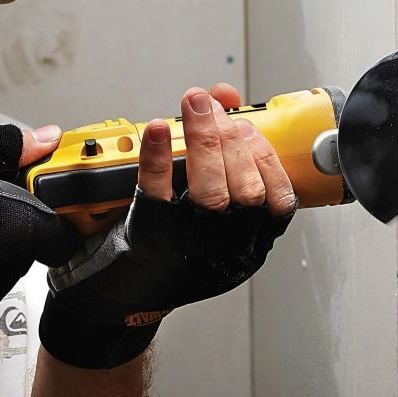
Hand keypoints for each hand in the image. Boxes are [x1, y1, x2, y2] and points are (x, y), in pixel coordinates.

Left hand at [38, 83, 296, 368]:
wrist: (118, 298)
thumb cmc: (169, 252)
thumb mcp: (212, 220)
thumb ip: (225, 160)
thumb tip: (223, 98)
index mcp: (247, 250)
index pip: (278, 204)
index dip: (267, 160)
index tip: (249, 130)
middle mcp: (224, 255)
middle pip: (246, 193)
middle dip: (233, 141)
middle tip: (212, 108)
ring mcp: (188, 250)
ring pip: (211, 195)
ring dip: (205, 142)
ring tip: (193, 106)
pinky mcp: (148, 241)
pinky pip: (157, 194)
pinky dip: (159, 156)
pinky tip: (158, 129)